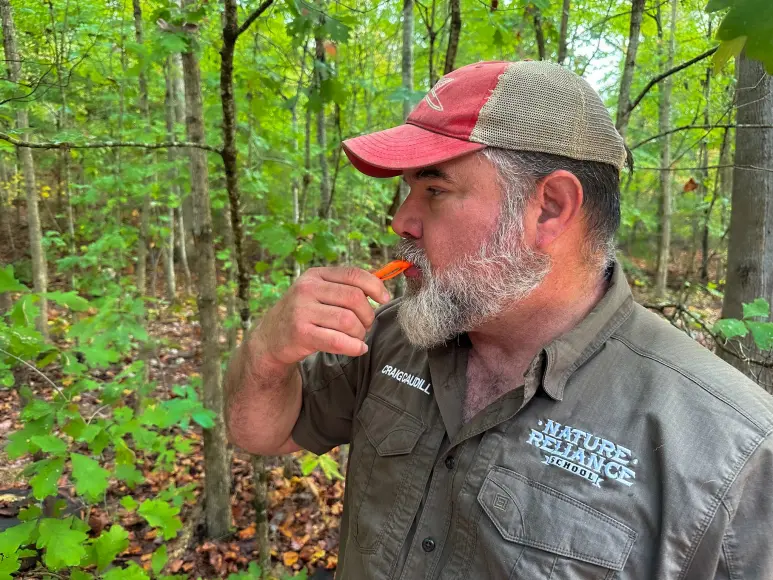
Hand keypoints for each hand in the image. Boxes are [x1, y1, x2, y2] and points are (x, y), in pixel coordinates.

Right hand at [253, 267, 390, 364]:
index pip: (353, 274)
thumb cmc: (304, 314)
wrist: (271, 338)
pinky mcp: (300, 333)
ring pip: (348, 320)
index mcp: (316, 275)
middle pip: (354, 298)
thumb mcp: (318, 293)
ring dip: (360, 333)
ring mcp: (302, 310)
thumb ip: (344, 288)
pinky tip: (358, 348)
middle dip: (368, 315)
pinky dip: (353, 346)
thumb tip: (379, 288)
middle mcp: (307, 289)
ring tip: (358, 338)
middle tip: (366, 325)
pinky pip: (337, 340)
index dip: (374, 286)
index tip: (384, 299)